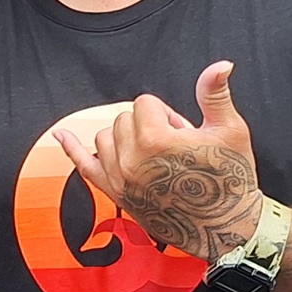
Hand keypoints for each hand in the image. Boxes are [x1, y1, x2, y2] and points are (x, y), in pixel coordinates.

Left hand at [54, 59, 262, 259]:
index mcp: (154, 140)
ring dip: (127, 139)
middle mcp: (130, 160)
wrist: (226, 227)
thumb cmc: (231, 180)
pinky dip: (71, 149)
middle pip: (125, 118)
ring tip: (155, 156)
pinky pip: (84, 167)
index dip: (169, 114)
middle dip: (150, 126)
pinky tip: (61, 135)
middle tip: (177, 150)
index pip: (145, 103)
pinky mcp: (116, 194)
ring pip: (106, 137)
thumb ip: (214, 93)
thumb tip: (221, 64)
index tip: (185, 134)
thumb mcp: (229, 130)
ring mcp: (119, 179)